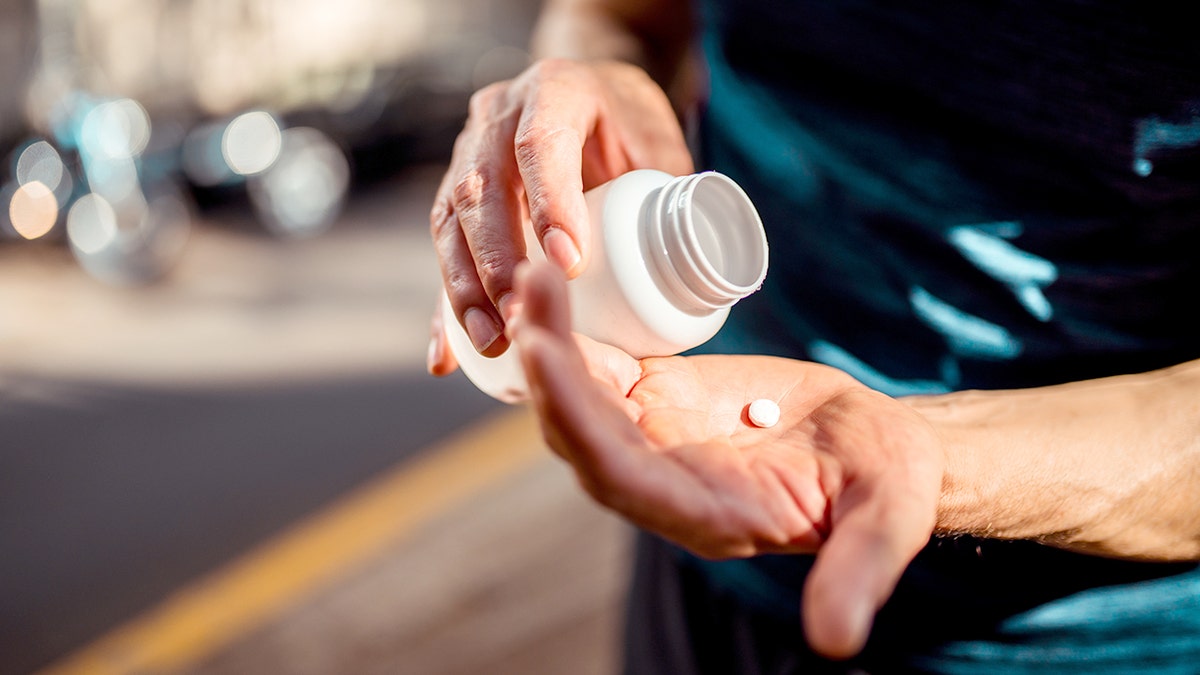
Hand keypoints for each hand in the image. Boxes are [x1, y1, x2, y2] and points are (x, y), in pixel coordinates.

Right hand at [427, 58, 692, 374]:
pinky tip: (447, 355)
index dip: (550, 202)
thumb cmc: (630, 127)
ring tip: (492, 341)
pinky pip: (444, 251)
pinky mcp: (455, 195)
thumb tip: (691, 265)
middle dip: (495, 260)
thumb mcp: (659, 143)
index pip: (540, 143)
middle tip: (521, 316)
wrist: (594, 99)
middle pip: (480, 188)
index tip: (569, 265)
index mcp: (554, 90)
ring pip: (450, 221)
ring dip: (465, 288)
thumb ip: (670, 193)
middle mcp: (497, 116)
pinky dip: (445, 306)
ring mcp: (467, 153)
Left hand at [511, 262, 944, 658]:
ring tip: (535, 274)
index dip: (581, 422)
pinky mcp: (656, 400)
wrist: (873, 445)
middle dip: (549, 371)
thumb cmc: (885, 484)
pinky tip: (552, 283)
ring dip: (550, 342)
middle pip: (581, 434)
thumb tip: (838, 643)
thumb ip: (859, 572)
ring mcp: (652, 439)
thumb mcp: (884, 520)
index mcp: (703, 516)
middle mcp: (661, 483)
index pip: (621, 477)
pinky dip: (574, 332)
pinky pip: (600, 369)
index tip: (548, 359)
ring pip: (579, 398)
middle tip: (531, 293)